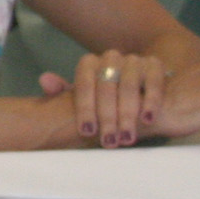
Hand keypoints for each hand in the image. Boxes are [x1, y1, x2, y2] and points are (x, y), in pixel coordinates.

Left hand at [39, 50, 169, 146]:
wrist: (138, 87)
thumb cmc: (104, 98)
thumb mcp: (84, 97)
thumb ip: (63, 91)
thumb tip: (45, 80)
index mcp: (88, 63)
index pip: (84, 84)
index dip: (85, 109)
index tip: (87, 131)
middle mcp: (110, 57)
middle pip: (106, 86)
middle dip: (107, 117)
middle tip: (108, 141)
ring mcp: (133, 59)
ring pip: (128, 85)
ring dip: (127, 114)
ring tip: (126, 138)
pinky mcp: (154, 64)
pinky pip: (153, 81)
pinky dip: (150, 101)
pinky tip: (146, 119)